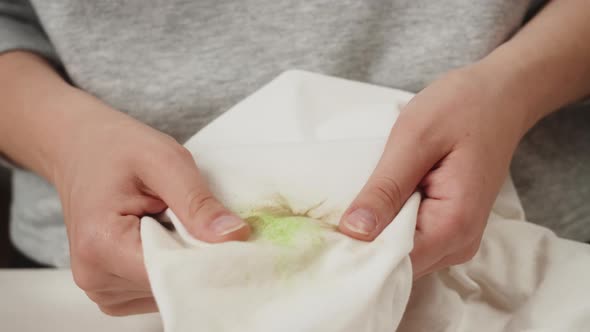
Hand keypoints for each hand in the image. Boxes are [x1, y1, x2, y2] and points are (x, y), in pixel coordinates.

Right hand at [52, 91, 249, 314]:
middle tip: (210, 223)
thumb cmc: (116, 148)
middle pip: (171, 286)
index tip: (237, 241)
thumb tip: (236, 236)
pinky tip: (166, 237)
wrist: (79, 148)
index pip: (172, 275)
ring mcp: (101, 289)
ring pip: (168, 290)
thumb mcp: (164, 160)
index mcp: (101, 244)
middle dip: (200, 259)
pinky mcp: (112, 290)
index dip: (210, 260)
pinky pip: (157, 289)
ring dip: (186, 261)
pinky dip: (172, 265)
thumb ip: (198, 202)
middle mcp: (95, 276)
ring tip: (177, 224)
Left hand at [338, 67, 533, 277]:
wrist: (500, 95)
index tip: (324, 236)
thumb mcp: (414, 140)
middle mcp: (459, 244)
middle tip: (327, 219)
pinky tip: (371, 205)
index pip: (396, 264)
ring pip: (402, 255)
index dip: (358, 253)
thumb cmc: (461, 108)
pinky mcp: (449, 228)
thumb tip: (353, 232)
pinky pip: (411, 240)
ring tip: (347, 208)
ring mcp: (456, 239)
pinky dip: (388, 226)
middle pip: (398, 265)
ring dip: (374, 236)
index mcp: (454, 225)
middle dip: (362, 246)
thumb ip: (386, 188)